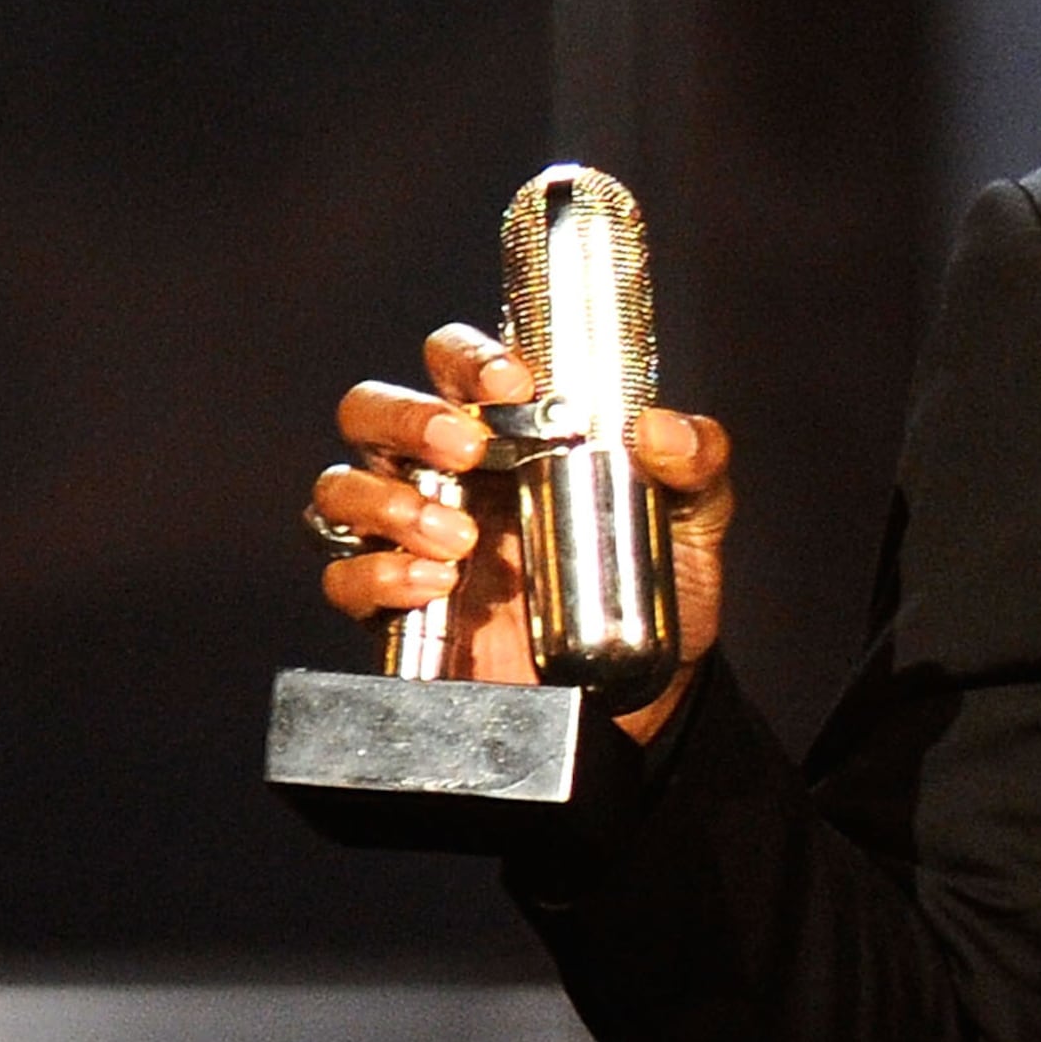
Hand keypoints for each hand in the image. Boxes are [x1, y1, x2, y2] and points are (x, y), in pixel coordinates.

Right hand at [310, 323, 734, 744]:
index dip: (467, 357)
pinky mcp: (395, 603)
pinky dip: (376, 575)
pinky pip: (345, 576)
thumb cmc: (657, 577)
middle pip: (373, 410)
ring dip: (390, 502)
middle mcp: (443, 469)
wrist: (645, 683)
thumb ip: (697, 461)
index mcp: (507, 426)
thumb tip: (661, 430)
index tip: (512, 383)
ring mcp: (410, 534)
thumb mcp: (694, 514)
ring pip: (343, 487)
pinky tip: (434, 586)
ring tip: (461, 540)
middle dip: (409, 419)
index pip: (453, 361)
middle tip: (468, 452)